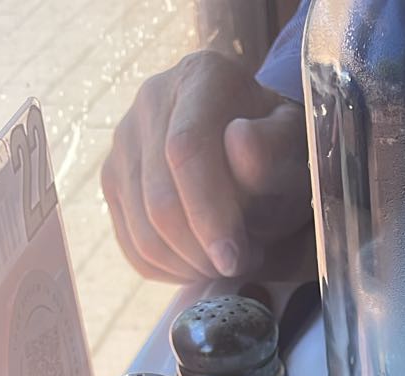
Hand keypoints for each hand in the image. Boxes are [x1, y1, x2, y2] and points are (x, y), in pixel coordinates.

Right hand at [102, 52, 312, 285]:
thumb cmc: (276, 151)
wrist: (252, 153)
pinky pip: (133, 248)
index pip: (186, 150)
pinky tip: (200, 262)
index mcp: (201, 76)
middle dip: (201, 251)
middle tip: (240, 263)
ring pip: (143, 232)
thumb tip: (239, 142)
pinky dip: (168, 271)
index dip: (207, 213)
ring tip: (225, 260)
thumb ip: (273, 148)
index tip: (233, 257)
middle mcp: (152, 98)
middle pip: (159, 199)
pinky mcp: (113, 180)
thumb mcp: (291, 148)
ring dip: (188, 266)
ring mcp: (124, 140)